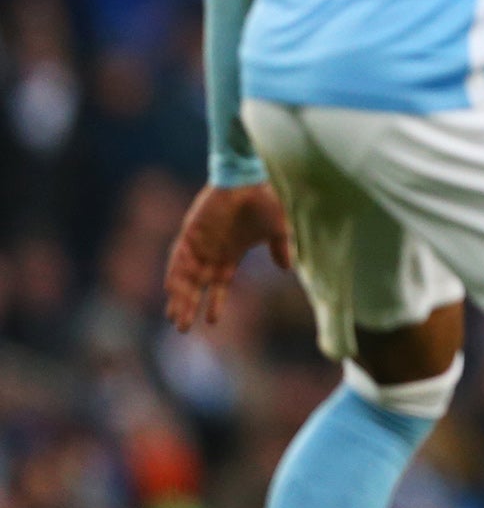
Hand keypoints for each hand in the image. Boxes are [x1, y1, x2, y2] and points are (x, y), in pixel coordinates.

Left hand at [164, 184, 291, 331]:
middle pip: (197, 285)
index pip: (219, 284)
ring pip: (185, 276)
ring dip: (180, 296)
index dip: (215, 302)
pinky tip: (171, 290)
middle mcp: (212, 252)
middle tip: (182, 328)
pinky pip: (179, 257)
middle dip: (189, 306)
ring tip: (175, 317)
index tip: (212, 322)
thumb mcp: (278, 230)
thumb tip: (288, 268)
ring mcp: (199, 243)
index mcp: (230, 254)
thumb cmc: (266, 201)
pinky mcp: (190, 232)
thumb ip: (281, 249)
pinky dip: (175, 274)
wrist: (249, 179)